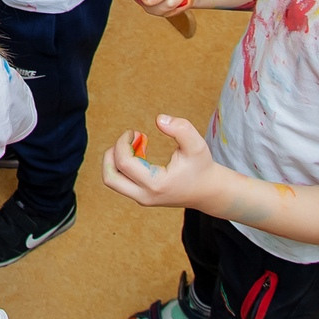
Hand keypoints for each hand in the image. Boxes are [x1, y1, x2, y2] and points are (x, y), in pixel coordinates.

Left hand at [101, 114, 224, 210]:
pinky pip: (121, 182)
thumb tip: (159, 119)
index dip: (122, 142)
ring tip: (133, 146)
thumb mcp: (197, 145)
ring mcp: (142, 198)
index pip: (124, 163)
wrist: (208, 191)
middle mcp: (145, 195)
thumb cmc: (201, 167)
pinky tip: (139, 154)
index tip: (134, 132)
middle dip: (112, 153)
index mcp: (156, 184)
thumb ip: (181, 129)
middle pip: (110, 177)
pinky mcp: (142, 197)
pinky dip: (122, 166)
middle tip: (127, 140)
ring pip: (112, 181)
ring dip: (115, 160)